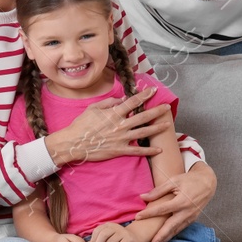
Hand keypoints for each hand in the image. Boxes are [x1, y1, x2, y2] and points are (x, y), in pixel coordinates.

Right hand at [45, 88, 171, 164]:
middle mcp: (120, 125)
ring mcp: (121, 138)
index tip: (153, 90)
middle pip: (143, 117)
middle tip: (167, 107)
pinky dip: (148, 151)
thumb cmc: (81, 125)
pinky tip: (158, 150)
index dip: (144, 95)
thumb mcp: (93, 108)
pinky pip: (137, 151)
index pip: (132, 102)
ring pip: (143, 133)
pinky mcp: (119, 150)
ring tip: (167, 125)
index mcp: (114, 113)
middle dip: (156, 111)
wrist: (74, 143)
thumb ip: (109, 103)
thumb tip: (122, 100)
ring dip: (157, 128)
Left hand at [88, 222, 142, 241]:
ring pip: (110, 241)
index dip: (93, 241)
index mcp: (108, 225)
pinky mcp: (128, 239)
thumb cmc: (117, 240)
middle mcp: (115, 227)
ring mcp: (123, 232)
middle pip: (103, 235)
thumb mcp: (107, 238)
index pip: (97, 231)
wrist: (134, 239)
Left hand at [134, 162, 216, 241]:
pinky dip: (173, 234)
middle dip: (161, 236)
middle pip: (171, 226)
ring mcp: (191, 216)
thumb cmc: (189, 180)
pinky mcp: (193, 218)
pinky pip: (181, 228)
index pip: (162, 209)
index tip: (137, 217)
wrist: (207, 182)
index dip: (149, 213)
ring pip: (176, 230)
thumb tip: (143, 197)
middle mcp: (187, 211)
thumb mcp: (174, 181)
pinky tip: (165, 238)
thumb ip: (158, 190)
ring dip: (166, 238)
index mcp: (181, 201)